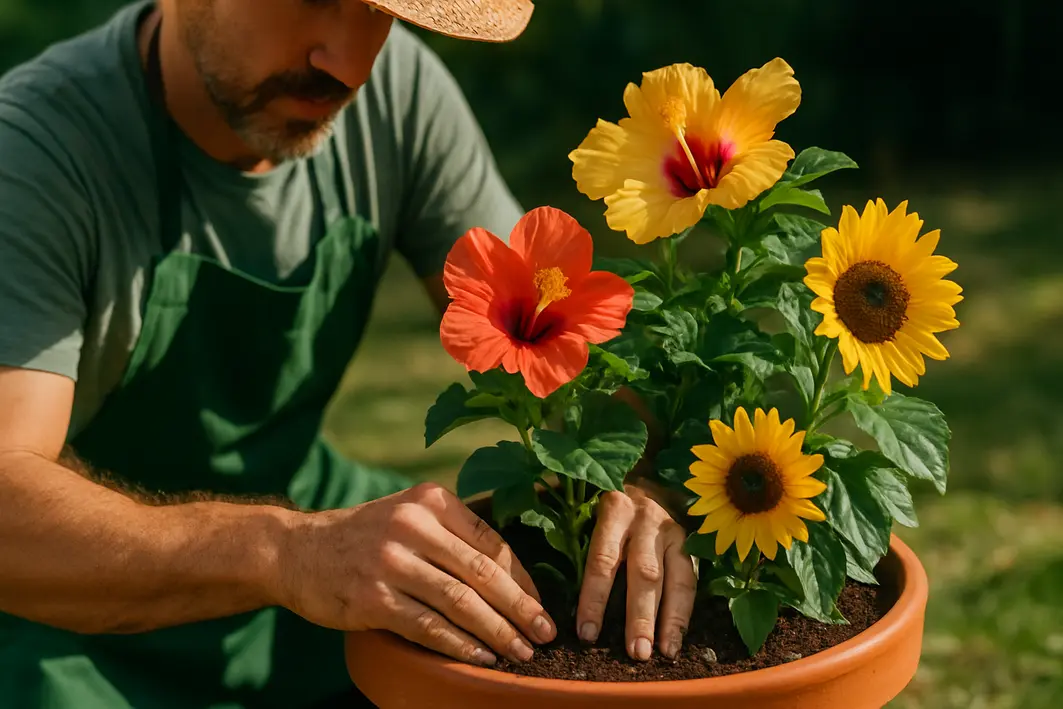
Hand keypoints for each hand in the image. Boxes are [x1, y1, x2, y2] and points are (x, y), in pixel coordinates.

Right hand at [276, 482, 555, 666]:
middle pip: (483, 573)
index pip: (492, 542)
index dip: (523, 579)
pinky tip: (481, 658)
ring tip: (521, 652)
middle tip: (546, 633)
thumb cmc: (365, 536)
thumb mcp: (409, 514)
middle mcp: (413, 525)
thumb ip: (453, 533)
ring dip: (497, 632)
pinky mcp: (372, 598)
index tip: (542, 604)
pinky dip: (460, 645)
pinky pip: (428, 627)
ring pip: (460, 602)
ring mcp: (391, 561)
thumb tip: (514, 576)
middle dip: (521, 608)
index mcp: (430, 500)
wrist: (296, 550)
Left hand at [576, 485, 695, 660]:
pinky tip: (674, 642)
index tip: (587, 633)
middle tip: (635, 653)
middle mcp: (647, 519)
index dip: (595, 597)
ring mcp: (672, 532)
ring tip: (661, 653)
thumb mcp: (584, 497)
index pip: (603, 558)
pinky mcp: (688, 543)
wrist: (648, 475)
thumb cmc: (605, 498)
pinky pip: (689, 581)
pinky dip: (683, 614)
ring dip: (667, 620)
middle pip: (643, 573)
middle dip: (639, 615)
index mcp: (614, 509)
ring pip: (672, 579)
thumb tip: (530, 510)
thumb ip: (560, 512)